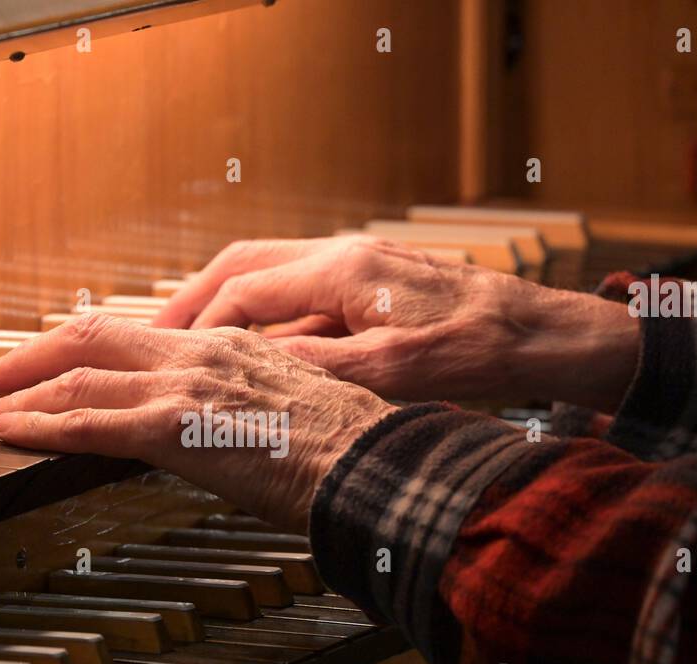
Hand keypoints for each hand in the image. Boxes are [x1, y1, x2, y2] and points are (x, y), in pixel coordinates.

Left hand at [0, 315, 394, 531]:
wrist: (375, 465)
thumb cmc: (348, 451)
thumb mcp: (292, 410)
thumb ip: (246, 407)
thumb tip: (222, 427)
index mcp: (228, 348)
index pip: (139, 336)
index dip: (88, 348)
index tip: (57, 361)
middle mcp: (200, 354)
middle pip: (95, 336)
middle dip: (36, 355)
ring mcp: (186, 387)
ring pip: (82, 375)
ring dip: (26, 392)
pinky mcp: (177, 427)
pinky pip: (91, 421)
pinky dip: (41, 425)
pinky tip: (10, 432)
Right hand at [152, 235, 638, 411]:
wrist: (544, 334)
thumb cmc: (482, 349)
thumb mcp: (395, 371)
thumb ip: (319, 369)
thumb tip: (251, 374)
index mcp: (343, 270)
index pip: (245, 292)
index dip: (199, 327)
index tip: (169, 359)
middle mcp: (344, 257)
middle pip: (243, 267)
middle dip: (193, 301)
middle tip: (152, 336)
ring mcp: (357, 269)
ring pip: (269, 278)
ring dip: (225, 309)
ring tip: (190, 345)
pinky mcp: (372, 288)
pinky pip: (300, 298)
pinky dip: (265, 322)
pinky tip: (255, 355)